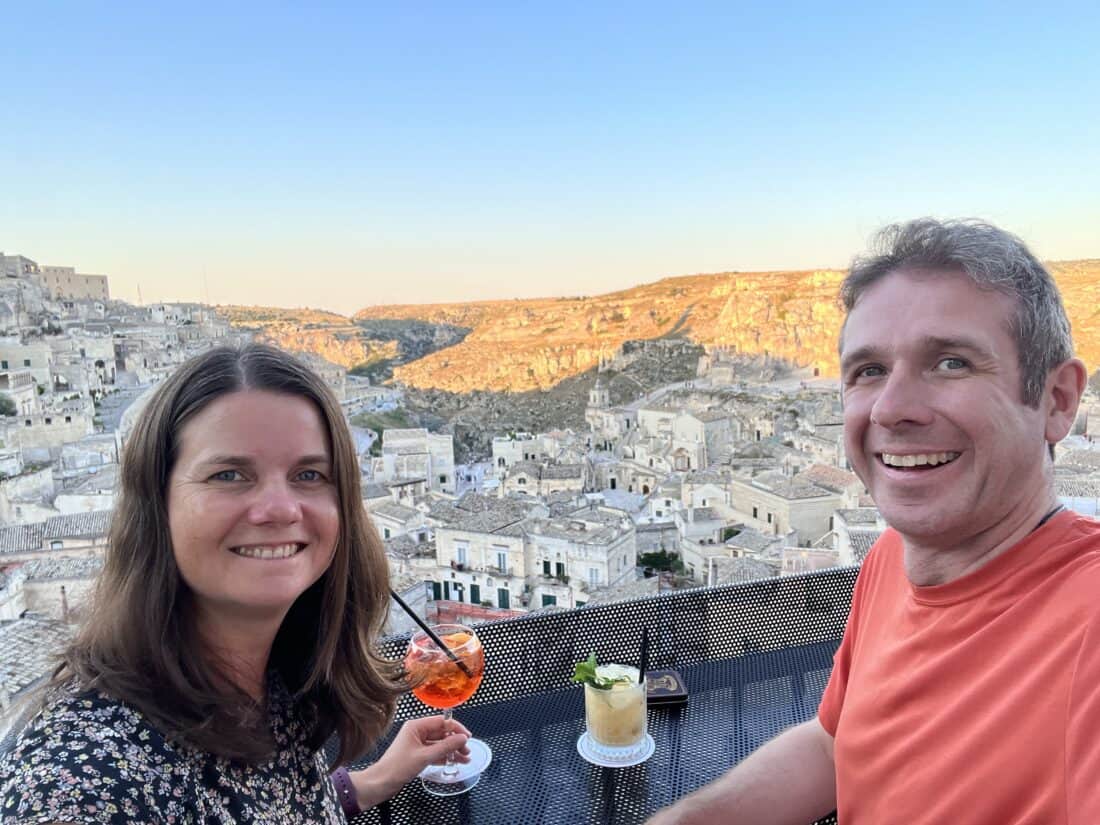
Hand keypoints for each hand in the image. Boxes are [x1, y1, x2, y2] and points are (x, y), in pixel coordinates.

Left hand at [349, 716, 471, 807]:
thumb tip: (462, 738)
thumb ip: (445, 747)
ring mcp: (418, 744)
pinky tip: (455, 762)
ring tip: (465, 758)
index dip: (456, 728)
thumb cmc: (397, 767)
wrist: (381, 783)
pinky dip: (445, 757)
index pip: (441, 722)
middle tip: (467, 751)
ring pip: (440, 744)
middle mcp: (417, 732)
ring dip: (452, 750)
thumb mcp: (424, 756)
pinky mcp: (418, 755)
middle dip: (455, 741)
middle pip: (442, 733)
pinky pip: (435, 753)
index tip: (467, 737)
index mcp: (416, 726)